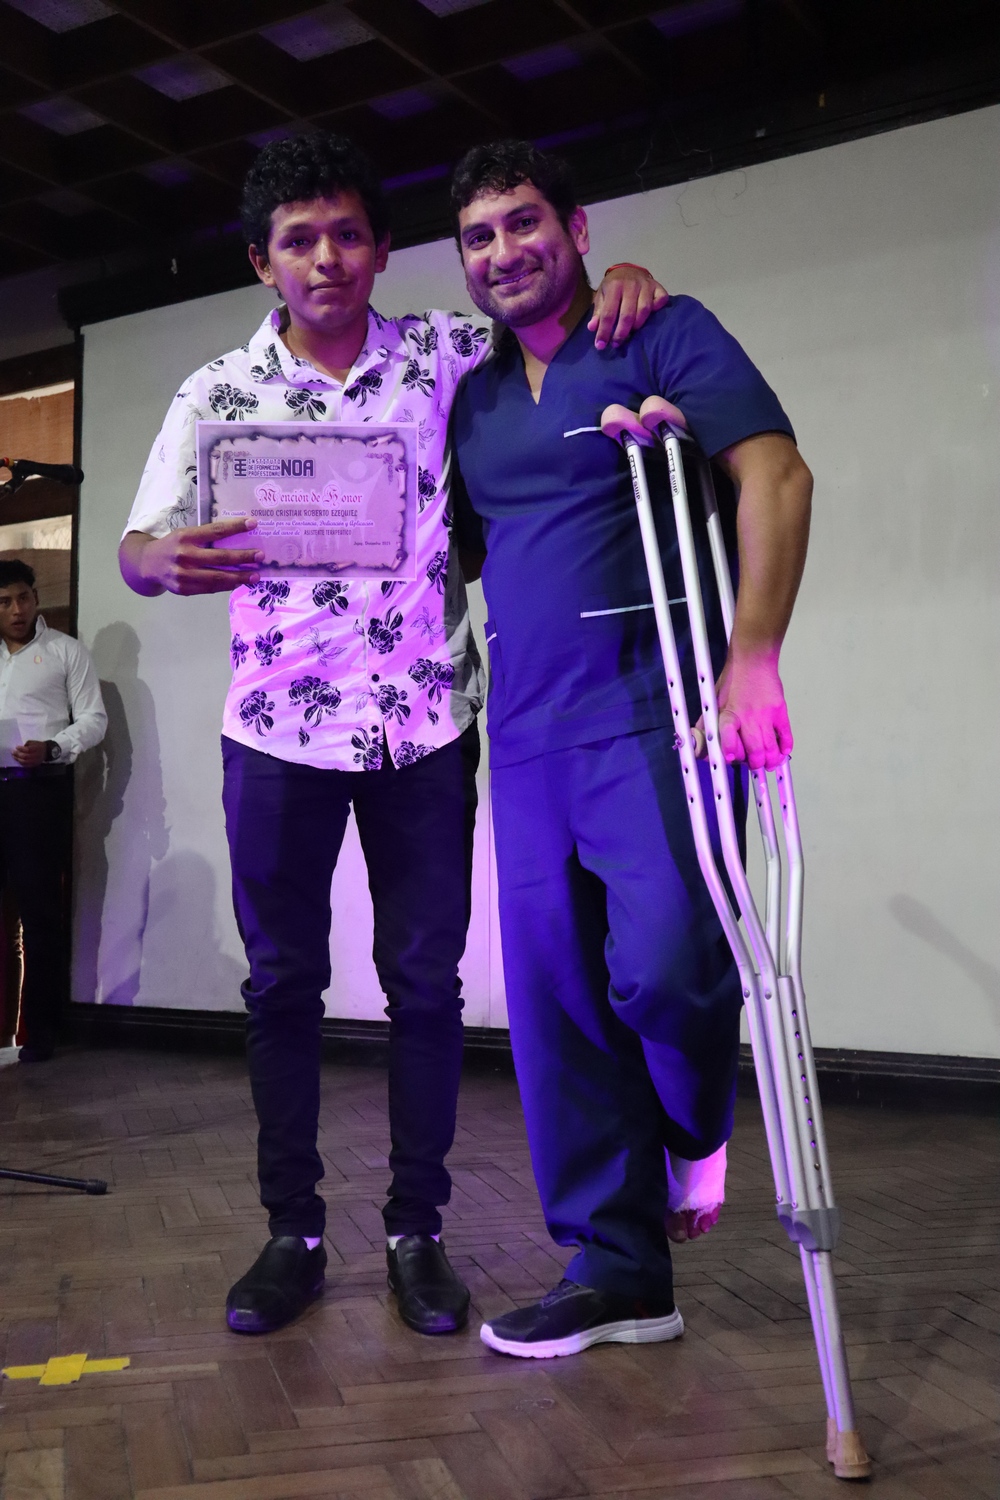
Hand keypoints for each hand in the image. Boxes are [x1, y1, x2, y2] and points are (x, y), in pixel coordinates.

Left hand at [13, 740, 48, 766]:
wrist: (46, 751)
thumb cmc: (38, 745)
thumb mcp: (33, 742)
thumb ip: (27, 744)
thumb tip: (20, 748)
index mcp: (37, 748)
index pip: (28, 749)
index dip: (21, 749)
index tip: (16, 747)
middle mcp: (36, 755)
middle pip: (25, 756)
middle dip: (18, 754)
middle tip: (13, 752)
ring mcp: (36, 761)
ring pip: (25, 762)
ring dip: (18, 759)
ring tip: (14, 756)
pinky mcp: (35, 764)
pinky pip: (27, 765)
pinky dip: (21, 763)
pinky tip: (18, 760)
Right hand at [132, 518, 263, 595]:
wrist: (147, 564)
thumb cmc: (173, 546)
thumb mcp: (185, 534)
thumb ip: (205, 537)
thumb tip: (237, 538)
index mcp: (186, 536)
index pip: (216, 531)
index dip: (236, 527)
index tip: (253, 524)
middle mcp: (185, 555)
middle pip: (220, 557)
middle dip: (243, 557)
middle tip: (260, 556)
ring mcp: (184, 574)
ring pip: (218, 577)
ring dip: (239, 577)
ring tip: (256, 576)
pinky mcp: (185, 589)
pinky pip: (210, 588)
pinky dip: (227, 586)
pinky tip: (239, 583)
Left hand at [589, 266, 667, 350]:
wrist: (627, 269)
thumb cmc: (613, 287)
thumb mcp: (601, 296)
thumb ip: (598, 312)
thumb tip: (592, 328)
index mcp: (614, 286)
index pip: (608, 313)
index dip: (604, 331)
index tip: (601, 345)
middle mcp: (631, 284)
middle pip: (627, 315)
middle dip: (621, 333)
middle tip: (616, 343)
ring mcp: (646, 285)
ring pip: (644, 310)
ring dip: (637, 325)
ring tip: (631, 333)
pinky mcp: (657, 286)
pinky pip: (661, 299)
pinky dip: (657, 309)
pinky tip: (650, 317)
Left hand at [696, 654, 792, 770]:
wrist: (753, 661)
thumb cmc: (732, 679)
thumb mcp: (713, 699)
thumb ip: (707, 721)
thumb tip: (699, 739)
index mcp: (729, 715)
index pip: (729, 740)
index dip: (730, 753)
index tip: (731, 759)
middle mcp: (748, 719)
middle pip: (755, 751)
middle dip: (755, 764)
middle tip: (755, 765)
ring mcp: (767, 716)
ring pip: (771, 748)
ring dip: (771, 760)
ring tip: (769, 763)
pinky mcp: (780, 712)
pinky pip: (786, 734)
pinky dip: (785, 746)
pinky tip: (783, 752)